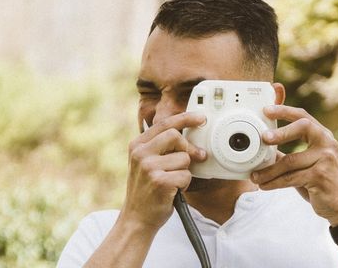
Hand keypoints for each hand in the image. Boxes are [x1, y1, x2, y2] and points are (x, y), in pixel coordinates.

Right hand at [120, 112, 206, 229]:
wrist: (136, 219)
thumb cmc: (147, 190)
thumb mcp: (146, 163)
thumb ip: (162, 147)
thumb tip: (189, 136)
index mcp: (137, 145)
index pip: (164, 123)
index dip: (185, 118)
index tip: (201, 118)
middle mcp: (140, 153)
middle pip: (175, 136)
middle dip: (188, 148)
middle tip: (196, 157)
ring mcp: (148, 167)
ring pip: (184, 158)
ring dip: (184, 172)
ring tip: (172, 182)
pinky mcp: (159, 182)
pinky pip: (185, 175)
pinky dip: (184, 184)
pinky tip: (173, 191)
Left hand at [251, 105, 337, 225]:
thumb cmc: (322, 183)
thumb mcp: (307, 164)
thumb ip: (290, 155)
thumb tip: (265, 151)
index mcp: (323, 136)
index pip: (303, 117)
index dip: (285, 110)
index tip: (267, 110)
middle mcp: (327, 143)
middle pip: (302, 127)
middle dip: (281, 132)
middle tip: (263, 137)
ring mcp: (326, 159)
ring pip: (290, 160)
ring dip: (269, 170)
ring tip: (255, 176)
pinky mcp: (321, 176)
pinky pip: (291, 178)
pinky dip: (274, 182)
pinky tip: (265, 185)